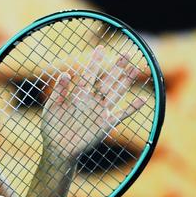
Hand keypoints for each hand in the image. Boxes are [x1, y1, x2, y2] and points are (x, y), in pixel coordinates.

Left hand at [40, 45, 143, 160]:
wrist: (58, 148)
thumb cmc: (52, 127)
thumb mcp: (52, 107)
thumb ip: (59, 91)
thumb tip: (65, 74)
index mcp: (79, 94)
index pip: (89, 74)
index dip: (95, 61)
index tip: (101, 48)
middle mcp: (92, 101)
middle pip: (108, 80)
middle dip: (117, 67)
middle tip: (127, 52)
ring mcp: (100, 112)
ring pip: (116, 93)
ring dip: (126, 81)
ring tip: (136, 68)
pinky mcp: (105, 125)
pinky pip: (122, 115)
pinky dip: (132, 108)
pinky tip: (143, 100)